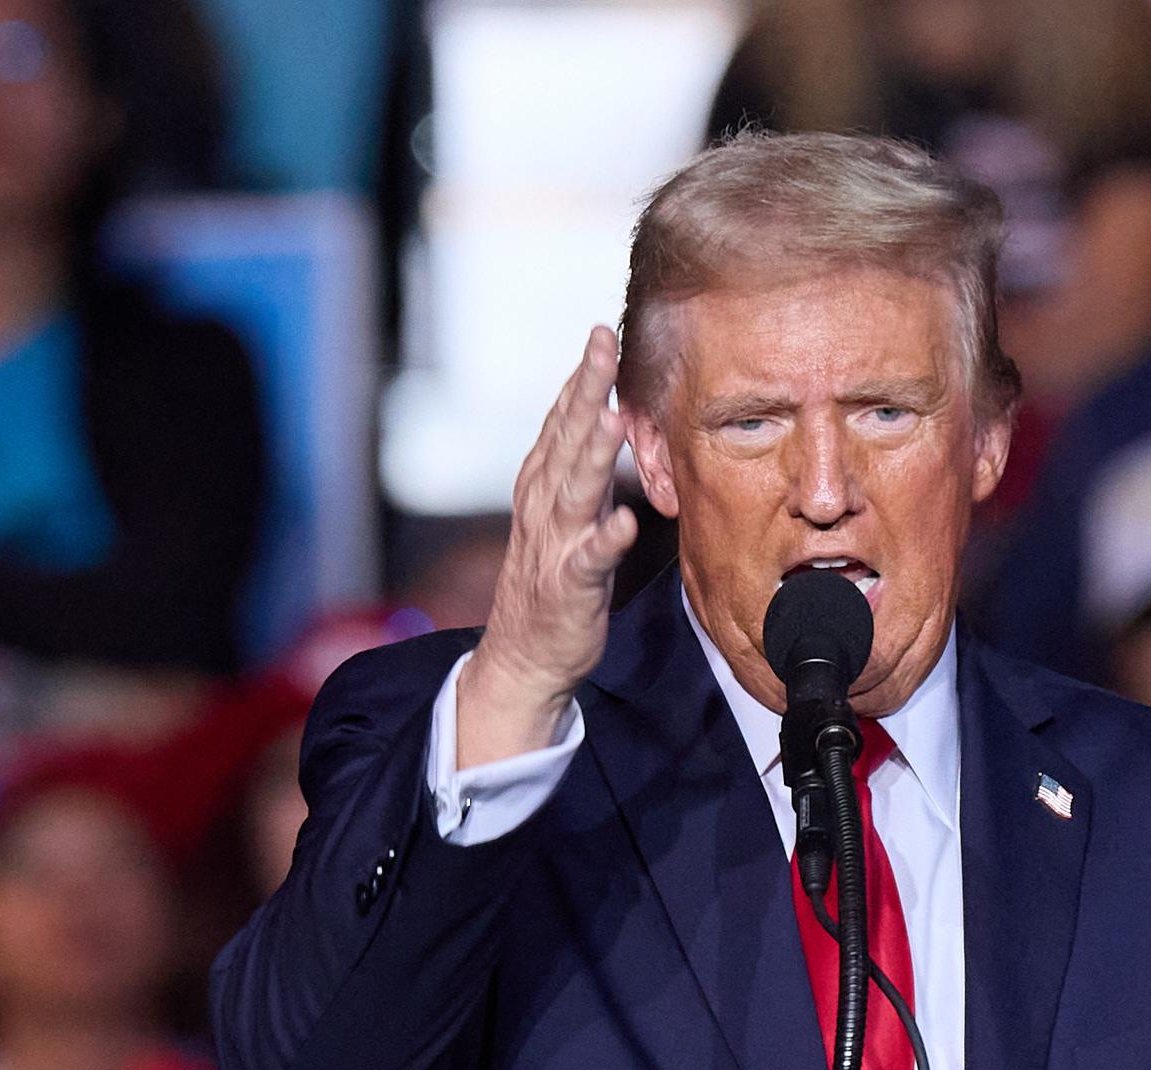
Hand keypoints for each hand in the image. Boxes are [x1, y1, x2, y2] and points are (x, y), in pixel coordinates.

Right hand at [456, 327, 638, 765]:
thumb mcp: (565, 513)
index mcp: (544, 485)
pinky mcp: (570, 587)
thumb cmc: (552, 580)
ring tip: (612, 417)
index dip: (581, 377)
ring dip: (591, 454)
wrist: (526, 657)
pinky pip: (590, 561)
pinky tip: (624, 523)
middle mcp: (545, 507)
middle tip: (603, 343)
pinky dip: (605, 541)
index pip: (562, 420)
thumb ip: (580, 467)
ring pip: (574, 491)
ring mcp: (555, 545)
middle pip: (565, 439)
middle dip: (585, 390)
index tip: (601, 330)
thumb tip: (600, 413)